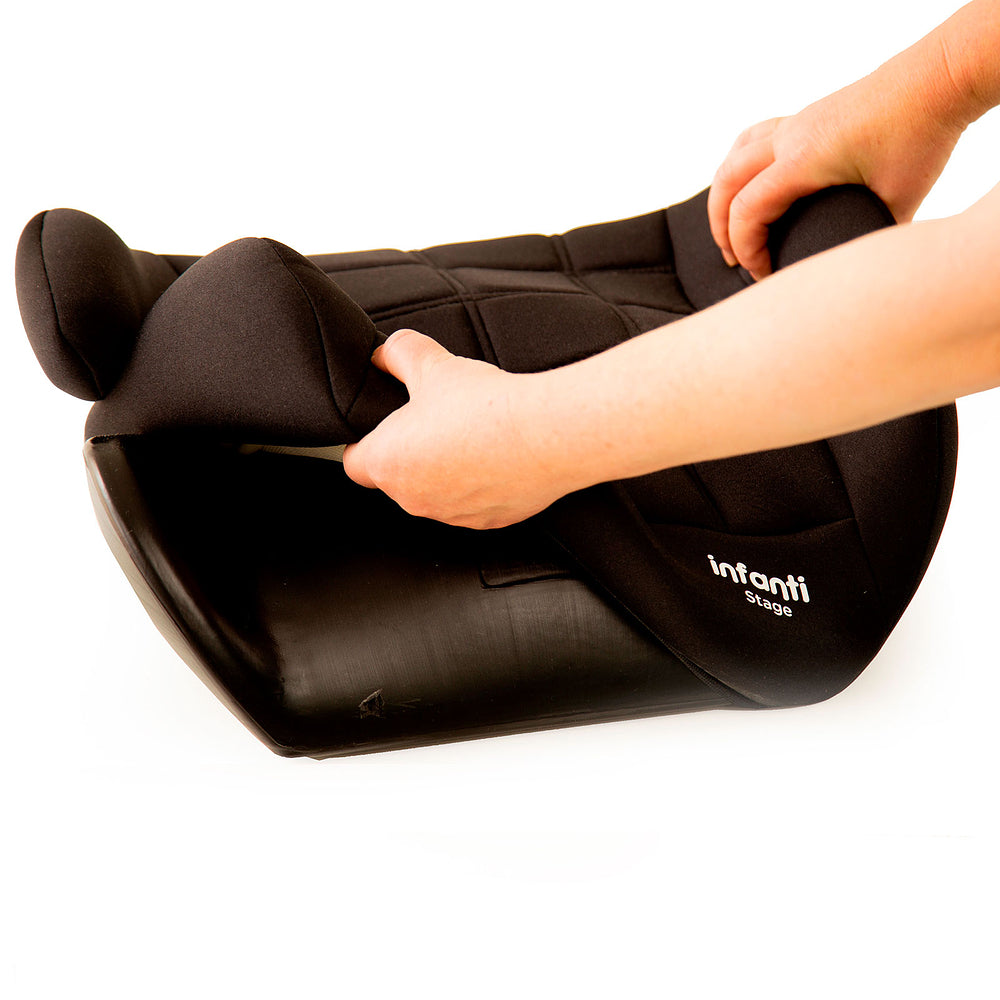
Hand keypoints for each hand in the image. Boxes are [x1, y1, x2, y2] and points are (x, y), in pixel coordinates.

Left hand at [341, 330, 574, 529]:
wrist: (545, 435)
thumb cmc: (484, 405)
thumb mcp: (433, 365)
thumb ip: (400, 354)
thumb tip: (387, 352)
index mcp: (388, 463)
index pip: (353, 463)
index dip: (364, 442)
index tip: (384, 426)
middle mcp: (413, 498)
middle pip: (397, 478)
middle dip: (411, 453)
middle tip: (436, 420)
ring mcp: (452, 515)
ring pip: (436, 493)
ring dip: (445, 471)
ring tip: (472, 435)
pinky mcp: (488, 521)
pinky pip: (473, 503)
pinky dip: (479, 484)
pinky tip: (497, 455)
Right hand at [708, 64, 964, 279]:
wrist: (937, 80)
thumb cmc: (920, 136)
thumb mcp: (896, 204)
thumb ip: (867, 239)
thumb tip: (852, 269)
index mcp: (803, 159)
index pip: (747, 210)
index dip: (747, 249)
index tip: (763, 273)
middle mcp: (790, 137)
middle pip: (726, 184)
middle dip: (722, 228)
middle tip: (736, 260)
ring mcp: (795, 123)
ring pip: (732, 158)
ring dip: (724, 195)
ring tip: (732, 226)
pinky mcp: (805, 117)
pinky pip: (751, 140)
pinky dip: (740, 167)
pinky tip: (751, 184)